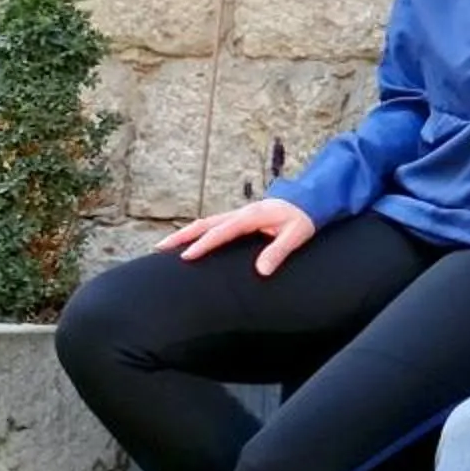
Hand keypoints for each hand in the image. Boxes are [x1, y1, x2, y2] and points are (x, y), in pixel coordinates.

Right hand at [158, 197, 316, 274]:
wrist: (310, 199)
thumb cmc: (303, 218)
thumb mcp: (296, 235)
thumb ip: (278, 252)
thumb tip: (260, 271)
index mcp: (251, 216)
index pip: (222, 232)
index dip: (203, 244)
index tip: (186, 256)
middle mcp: (240, 213)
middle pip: (204, 224)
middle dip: (181, 236)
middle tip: (159, 248)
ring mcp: (238, 214)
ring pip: (205, 223)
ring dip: (185, 233)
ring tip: (164, 246)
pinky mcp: (239, 218)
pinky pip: (212, 225)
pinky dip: (196, 232)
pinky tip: (187, 242)